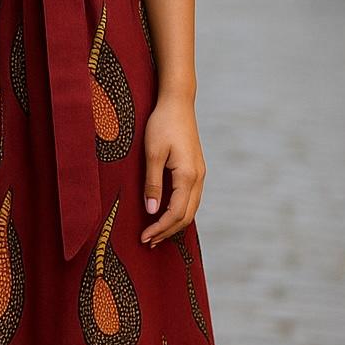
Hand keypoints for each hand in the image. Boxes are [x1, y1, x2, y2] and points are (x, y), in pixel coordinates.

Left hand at [140, 93, 205, 245]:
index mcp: (187, 176)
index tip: (144, 237)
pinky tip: (167, 213)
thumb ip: (152, 183)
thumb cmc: (162, 124)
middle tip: (148, 241)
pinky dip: (180, 211)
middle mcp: (198, 178)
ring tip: (156, 233)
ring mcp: (200, 173)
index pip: (175, 213)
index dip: (160, 228)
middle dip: (167, 231)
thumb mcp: (152, 153)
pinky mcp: (196, 169)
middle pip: (186, 216)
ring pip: (191, 208)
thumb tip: (151, 210)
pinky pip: (191, 198)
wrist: (178, 103)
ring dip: (174, 223)